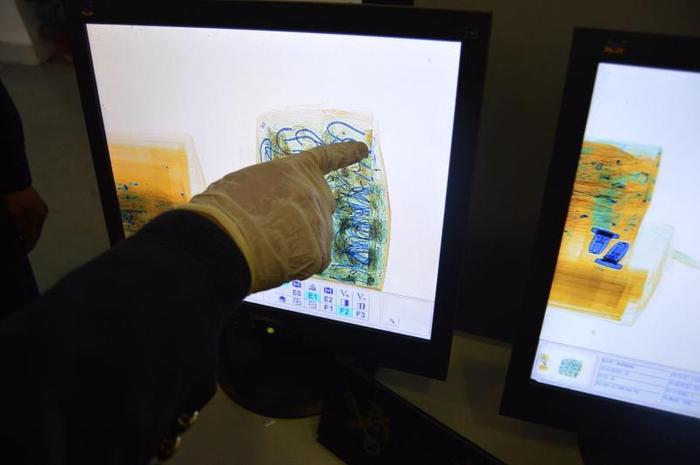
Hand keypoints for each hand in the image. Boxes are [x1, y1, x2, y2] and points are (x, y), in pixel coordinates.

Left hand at [1, 186, 48, 252]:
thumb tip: (23, 236)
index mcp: (39, 216)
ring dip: (27, 231)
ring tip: (19, 237)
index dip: (29, 245)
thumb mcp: (15, 214)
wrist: (13, 179)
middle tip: (20, 247)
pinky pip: (31, 217)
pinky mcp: (35, 203)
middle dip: (28, 238)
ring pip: (33, 223)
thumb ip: (21, 227)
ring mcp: (40, 207)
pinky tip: (21, 226)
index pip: (34, 235)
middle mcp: (42, 212)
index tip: (23, 252)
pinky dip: (27, 223)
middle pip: (35, 230)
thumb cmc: (14, 197)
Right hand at [179, 141, 367, 292]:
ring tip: (265, 244)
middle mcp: (316, 192)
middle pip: (318, 206)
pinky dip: (295, 262)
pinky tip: (276, 259)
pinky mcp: (321, 252)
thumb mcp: (249, 182)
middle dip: (302, 217)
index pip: (328, 157)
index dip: (346, 153)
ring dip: (293, 242)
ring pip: (313, 236)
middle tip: (272, 228)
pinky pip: (311, 258)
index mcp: (296, 169)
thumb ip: (275, 190)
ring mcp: (321, 222)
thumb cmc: (226, 207)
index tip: (363, 149)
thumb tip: (283, 212)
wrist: (227, 239)